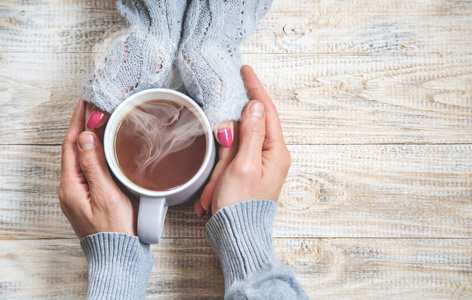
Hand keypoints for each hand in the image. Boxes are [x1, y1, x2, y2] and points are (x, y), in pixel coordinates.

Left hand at [59, 100, 134, 238]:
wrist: (117, 253)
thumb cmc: (115, 229)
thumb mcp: (106, 195)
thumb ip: (94, 166)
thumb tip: (85, 138)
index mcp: (71, 186)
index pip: (71, 145)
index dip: (77, 122)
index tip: (84, 103)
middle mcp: (69, 188)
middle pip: (72, 149)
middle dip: (80, 125)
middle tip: (91, 106)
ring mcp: (77, 193)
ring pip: (79, 157)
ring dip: (85, 137)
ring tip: (95, 120)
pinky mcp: (86, 197)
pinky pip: (85, 167)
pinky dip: (92, 152)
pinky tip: (100, 146)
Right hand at [197, 65, 290, 214]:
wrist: (237, 237)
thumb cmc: (241, 206)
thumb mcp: (243, 166)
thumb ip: (250, 133)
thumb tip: (255, 105)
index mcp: (276, 152)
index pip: (266, 111)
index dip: (255, 89)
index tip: (246, 71)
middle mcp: (271, 156)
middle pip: (248, 129)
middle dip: (229, 144)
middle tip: (222, 164)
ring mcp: (259, 165)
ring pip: (235, 146)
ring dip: (222, 165)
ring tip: (219, 188)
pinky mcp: (248, 173)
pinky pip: (231, 161)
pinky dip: (220, 172)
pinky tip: (216, 191)